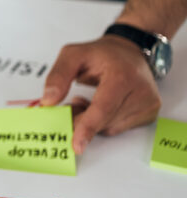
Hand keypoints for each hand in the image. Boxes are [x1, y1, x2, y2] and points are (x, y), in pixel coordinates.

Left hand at [40, 36, 160, 154]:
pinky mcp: (149, 114)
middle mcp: (141, 92)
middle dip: (80, 120)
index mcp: (123, 76)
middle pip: (104, 121)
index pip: (104, 108)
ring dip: (91, 121)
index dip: (87, 127)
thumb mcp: (73, 54)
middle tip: (68, 107)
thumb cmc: (102, 54)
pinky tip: (100, 106)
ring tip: (85, 101)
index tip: (77, 145)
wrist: (129, 52)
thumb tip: (48, 101)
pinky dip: (103, 122)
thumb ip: (58, 76)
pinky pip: (117, 127)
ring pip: (109, 127)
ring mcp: (148, 105)